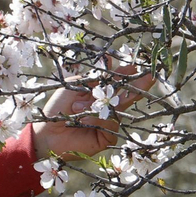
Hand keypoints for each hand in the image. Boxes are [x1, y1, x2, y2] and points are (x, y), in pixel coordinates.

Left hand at [32, 64, 153, 161]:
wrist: (46, 132)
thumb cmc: (57, 107)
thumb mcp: (76, 86)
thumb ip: (95, 77)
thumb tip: (109, 59)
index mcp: (100, 93)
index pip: (118, 82)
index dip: (127, 75)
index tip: (135, 67)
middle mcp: (107, 107)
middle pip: (126, 95)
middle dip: (138, 86)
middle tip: (150, 77)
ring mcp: (109, 122)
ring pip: (118, 110)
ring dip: (99, 106)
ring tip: (77, 108)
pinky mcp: (108, 137)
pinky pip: (111, 125)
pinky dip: (98, 119)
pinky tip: (83, 119)